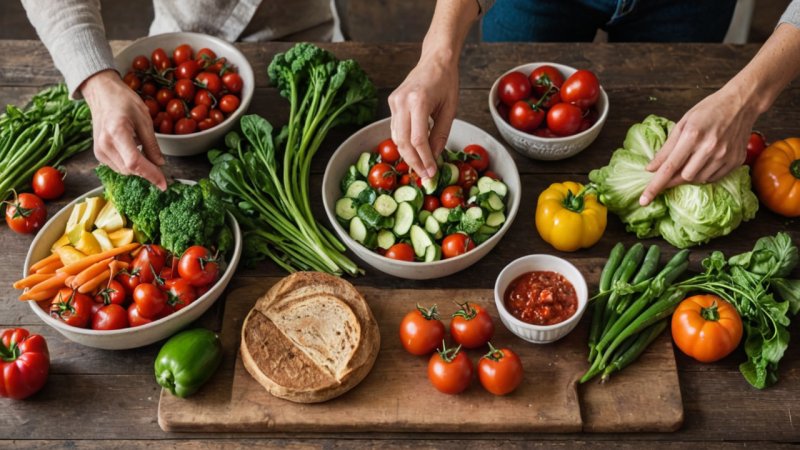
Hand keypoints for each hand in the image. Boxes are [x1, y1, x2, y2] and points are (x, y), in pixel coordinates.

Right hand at [80, 70, 166, 189]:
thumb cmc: (123, 101)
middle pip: (130, 169)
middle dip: (148, 173)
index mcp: (117, 132)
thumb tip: (160, 164)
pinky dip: (130, 165)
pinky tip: (135, 154)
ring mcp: (99, 150)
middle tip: (161, 170)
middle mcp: (104, 144)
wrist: (101, 93)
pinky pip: (118, 167)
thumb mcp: (144, 119)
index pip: (135, 162)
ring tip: (147, 157)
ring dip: (139, 169)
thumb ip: (152, 144)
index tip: (163, 184)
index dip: (151, 175)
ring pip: (124, 171)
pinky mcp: (98, 153)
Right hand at [388, 52, 458, 178]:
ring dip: (408, 155)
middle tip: (425, 175)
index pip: (418, 139)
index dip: (424, 159)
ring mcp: (394, 101)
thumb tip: (434, 157)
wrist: (435, 59)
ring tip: (421, 167)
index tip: (431, 172)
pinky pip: (396, 129)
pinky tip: (414, 151)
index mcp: (419, 101)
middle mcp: (402, 101)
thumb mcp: (450, 109)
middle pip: (403, 142)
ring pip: (396, 137)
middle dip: (414, 162)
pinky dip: (404, 143)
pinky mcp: (392, 102)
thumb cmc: (447, 81)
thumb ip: (441, 134)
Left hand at [639, 86, 754, 205]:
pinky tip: (705, 161)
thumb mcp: (682, 124)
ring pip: (698, 180)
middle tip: (671, 171)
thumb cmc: (708, 110)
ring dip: (689, 175)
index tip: (644, 200)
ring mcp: (725, 155)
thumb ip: (666, 148)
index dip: (655, 186)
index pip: (669, 167)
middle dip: (674, 178)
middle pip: (684, 177)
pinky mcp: (735, 161)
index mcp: (692, 135)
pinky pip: (713, 178)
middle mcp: (710, 147)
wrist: (741, 103)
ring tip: (692, 159)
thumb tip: (650, 169)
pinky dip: (704, 174)